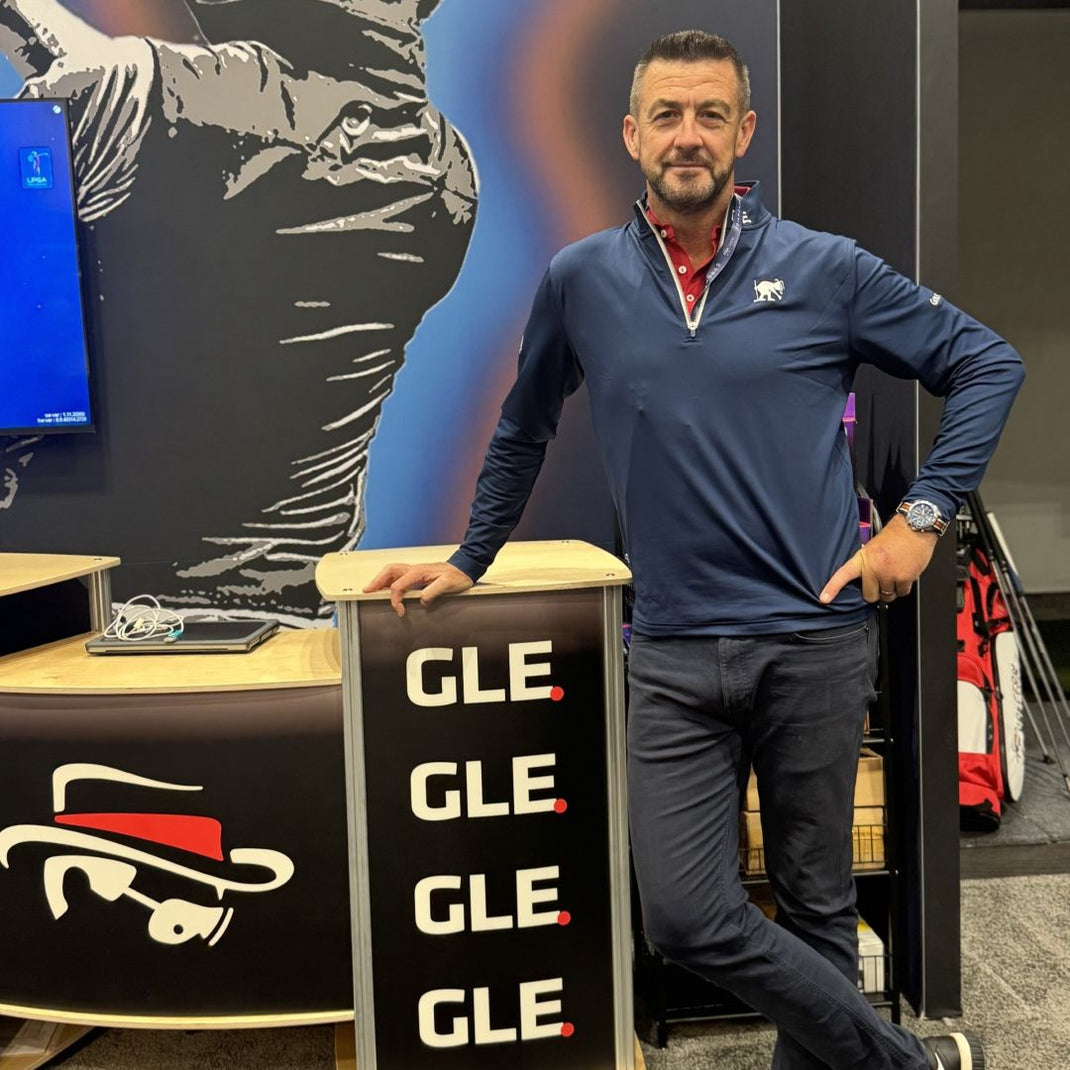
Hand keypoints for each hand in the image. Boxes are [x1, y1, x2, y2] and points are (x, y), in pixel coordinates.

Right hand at [363, 561, 473, 617]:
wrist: (465, 569)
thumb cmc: (457, 576)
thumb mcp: (448, 585)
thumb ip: (433, 592)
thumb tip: (421, 600)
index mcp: (419, 572)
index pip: (399, 585)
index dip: (395, 599)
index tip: (399, 611)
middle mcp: (414, 569)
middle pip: (389, 571)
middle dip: (376, 581)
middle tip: (367, 591)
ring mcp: (415, 571)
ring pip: (391, 572)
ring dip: (380, 579)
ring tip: (371, 588)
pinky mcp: (417, 575)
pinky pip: (398, 575)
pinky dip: (388, 580)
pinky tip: (386, 587)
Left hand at [820, 515, 938, 604]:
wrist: (914, 527)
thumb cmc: (895, 535)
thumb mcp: (872, 546)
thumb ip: (866, 563)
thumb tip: (862, 579)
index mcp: (863, 558)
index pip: (844, 575)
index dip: (832, 588)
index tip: (824, 598)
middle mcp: (874, 568)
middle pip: (869, 596)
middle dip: (876, 592)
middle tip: (881, 580)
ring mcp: (890, 574)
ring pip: (887, 596)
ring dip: (891, 589)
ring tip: (894, 572)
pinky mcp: (905, 578)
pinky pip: (902, 593)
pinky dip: (903, 588)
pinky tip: (903, 574)